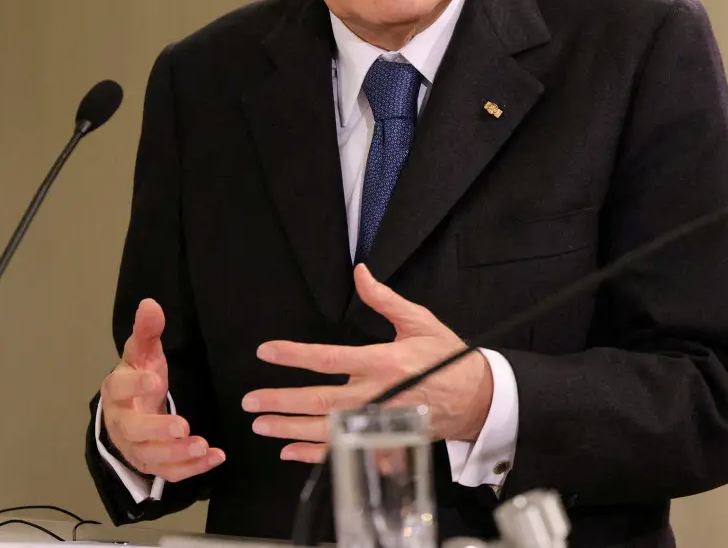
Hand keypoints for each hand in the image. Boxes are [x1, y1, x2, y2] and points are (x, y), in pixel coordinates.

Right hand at [100, 298, 224, 479]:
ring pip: (152, 456)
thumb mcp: (142, 353)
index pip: (119, 387)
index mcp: (117, 391)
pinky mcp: (152, 463)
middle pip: (135, 430)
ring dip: (178, 454)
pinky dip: (192, 469)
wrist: (126, 412)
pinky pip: (169, 472)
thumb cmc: (138, 377)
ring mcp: (135, 446)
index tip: (155, 379)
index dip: (135, 385)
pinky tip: (214, 457)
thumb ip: (147, 331)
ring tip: (203, 446)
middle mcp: (122, 422)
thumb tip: (150, 303)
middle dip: (158, 430)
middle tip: (183, 427)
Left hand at [242, 263, 493, 462]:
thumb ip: (384, 299)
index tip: (266, 351)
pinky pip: (343, 452)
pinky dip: (314, 455)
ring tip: (260, 424)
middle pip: (318, 401)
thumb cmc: (448, 358)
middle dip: (281, 401)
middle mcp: (376, 395)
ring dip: (289, 429)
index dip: (294, 355)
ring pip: (325, 430)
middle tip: (250, 400)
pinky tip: (289, 451)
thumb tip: (360, 272)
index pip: (328, 359)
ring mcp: (378, 423)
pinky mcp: (383, 441)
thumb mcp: (419, 321)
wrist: (477, 399)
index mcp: (383, 362)